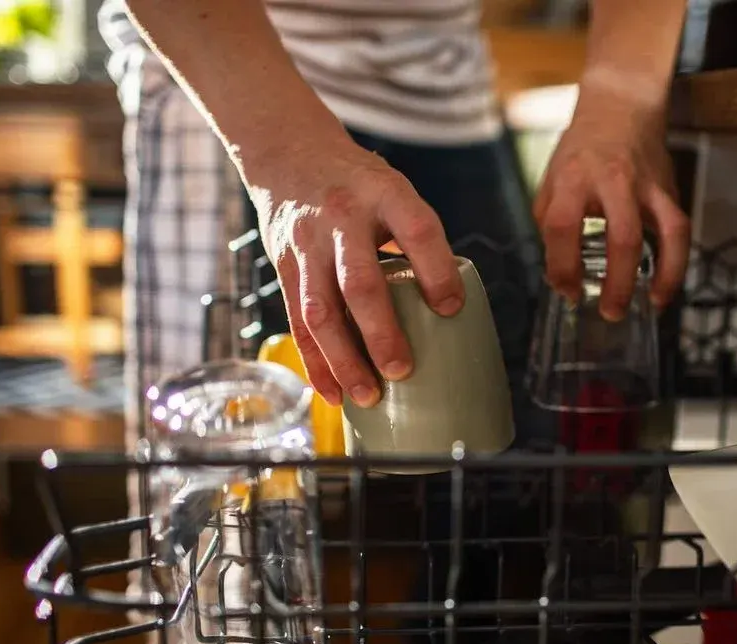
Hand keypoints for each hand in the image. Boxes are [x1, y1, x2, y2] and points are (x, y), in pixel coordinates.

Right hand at [250, 126, 463, 407]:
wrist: (290, 154)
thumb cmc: (359, 185)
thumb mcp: (394, 192)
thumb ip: (418, 239)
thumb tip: (453, 306)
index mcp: (384, 193)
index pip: (417, 229)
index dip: (436, 271)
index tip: (451, 309)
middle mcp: (342, 218)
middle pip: (360, 283)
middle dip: (381, 332)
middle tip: (402, 370)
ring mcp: (307, 244)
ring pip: (320, 311)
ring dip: (344, 360)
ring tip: (368, 396)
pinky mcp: (283, 266)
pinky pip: (297, 321)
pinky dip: (315, 361)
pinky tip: (332, 392)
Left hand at [534, 86, 690, 320]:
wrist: (620, 107)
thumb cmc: (581, 150)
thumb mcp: (551, 181)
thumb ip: (551, 225)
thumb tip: (558, 275)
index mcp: (573, 178)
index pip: (562, 227)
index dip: (561, 265)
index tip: (566, 289)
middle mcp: (612, 180)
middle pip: (620, 237)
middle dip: (616, 282)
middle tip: (608, 311)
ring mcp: (646, 185)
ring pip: (662, 233)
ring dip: (657, 276)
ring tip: (645, 305)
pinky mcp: (669, 190)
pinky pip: (680, 232)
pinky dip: (675, 265)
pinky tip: (664, 289)